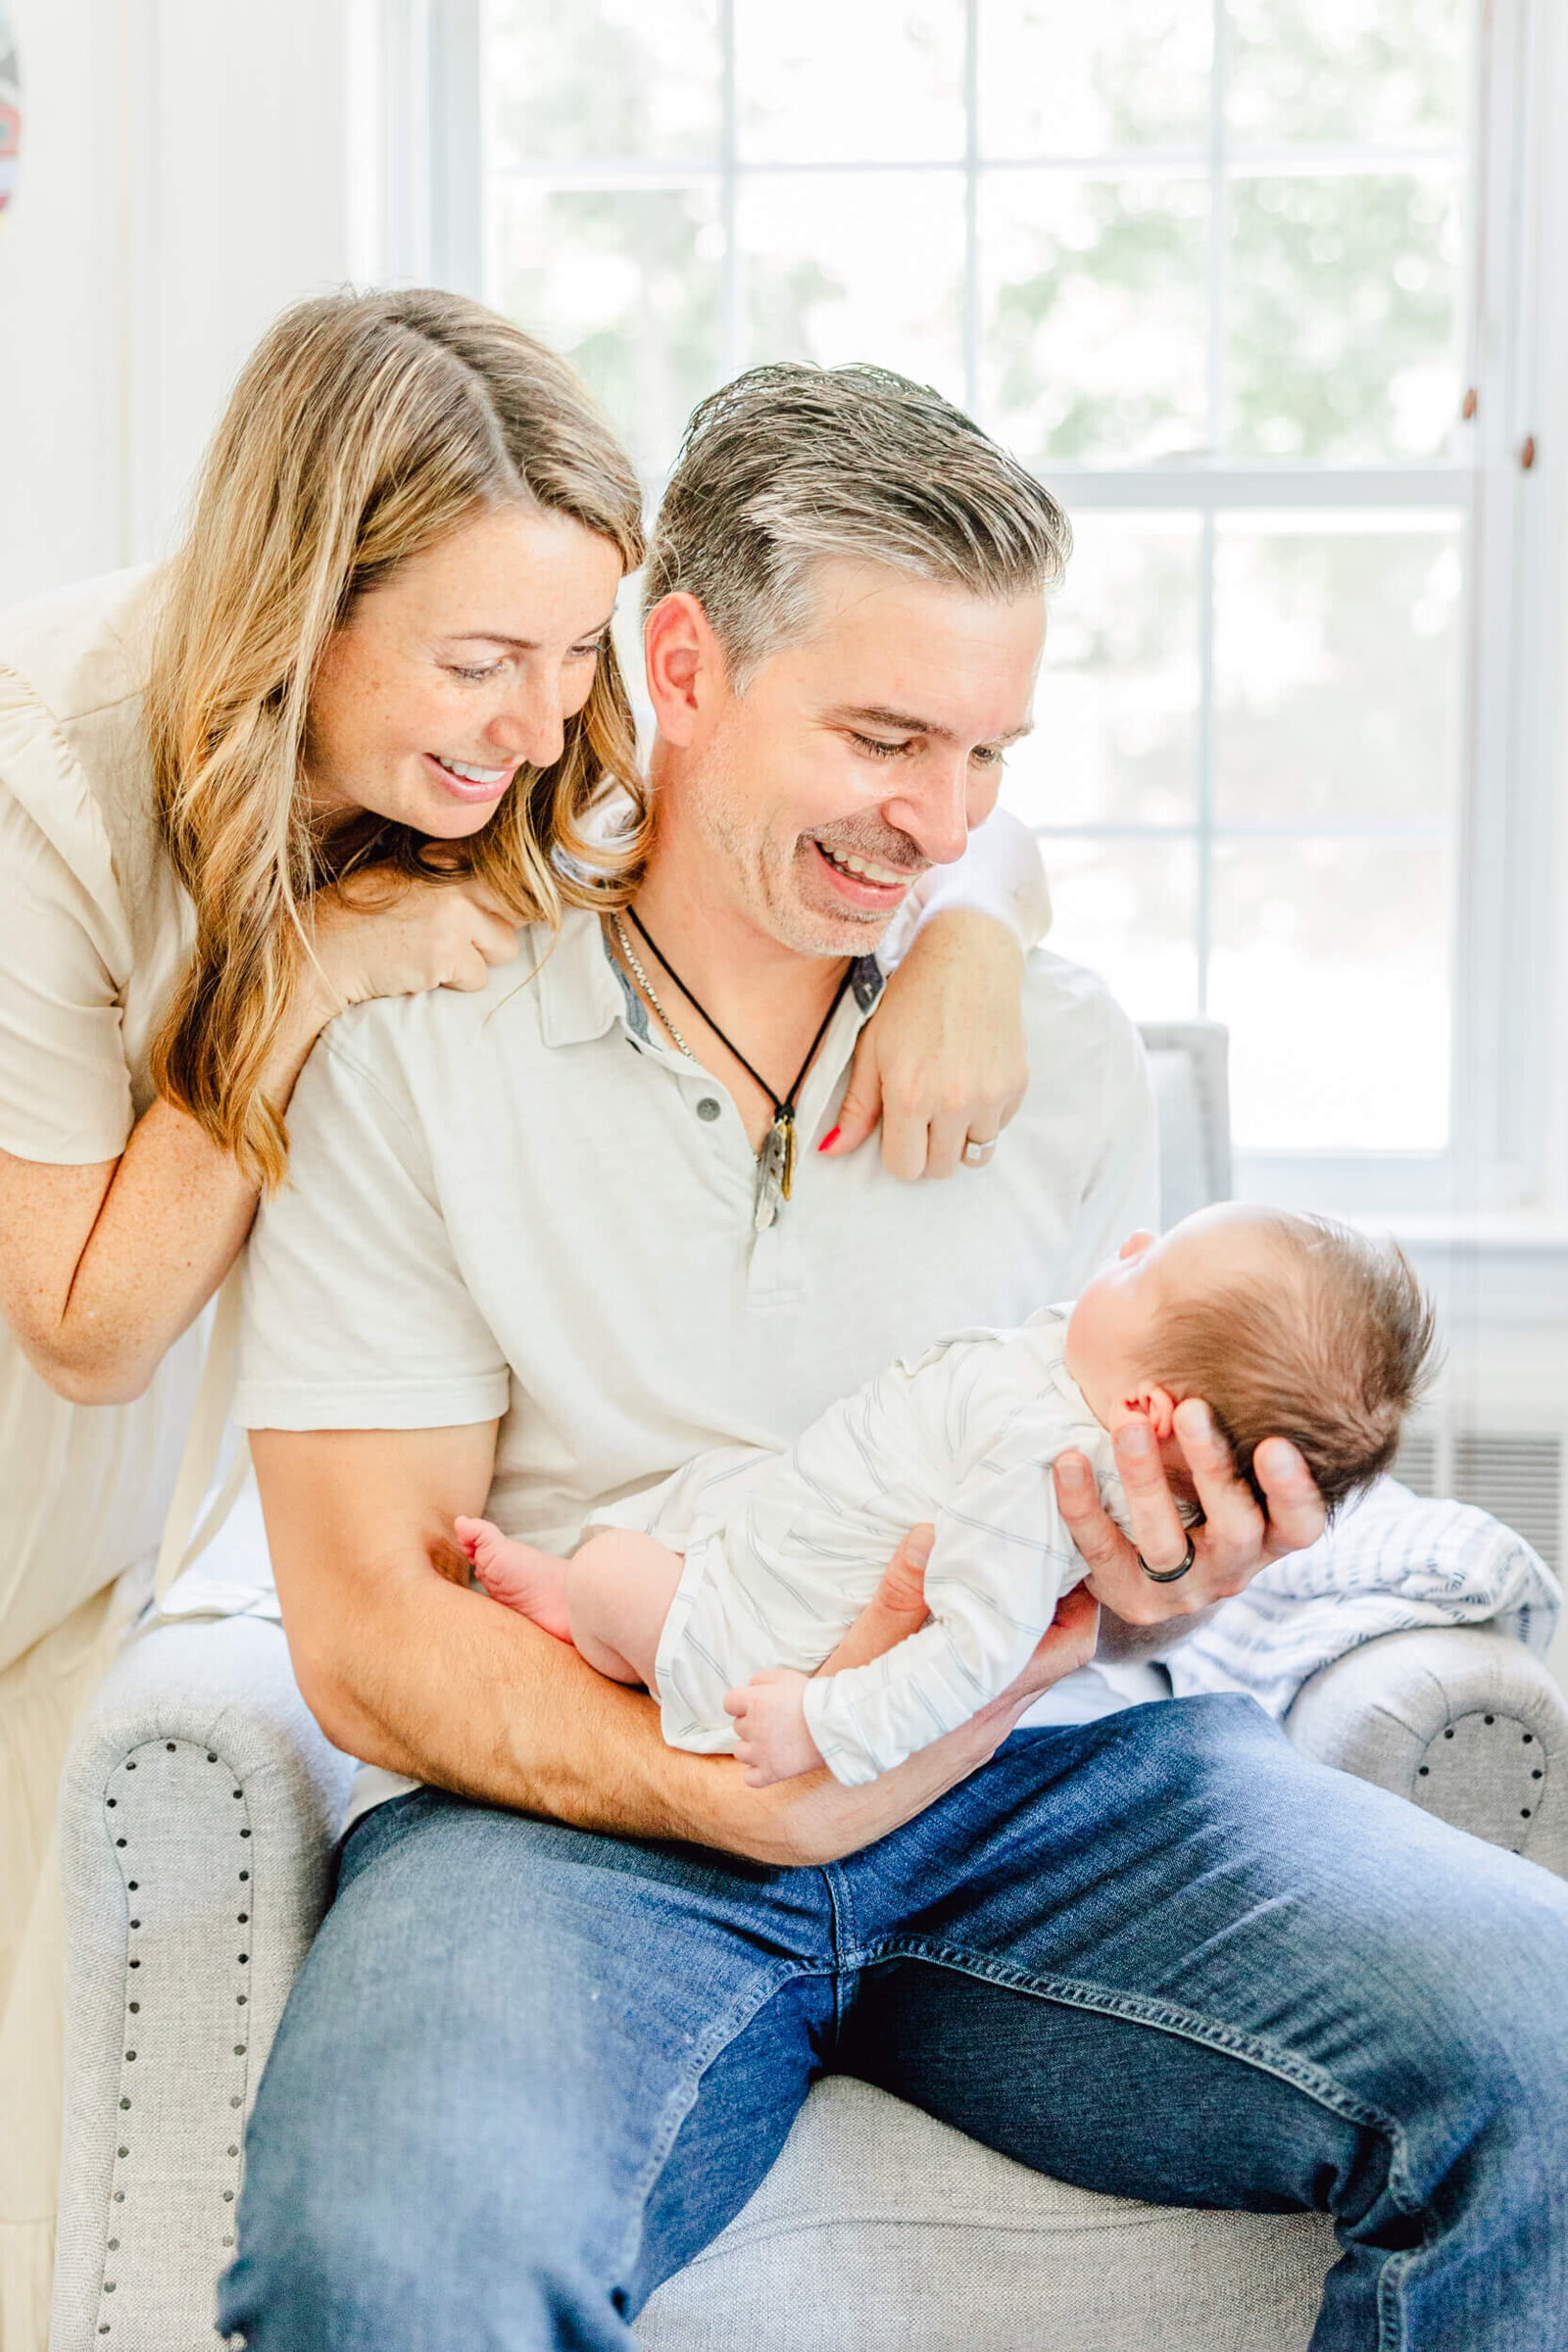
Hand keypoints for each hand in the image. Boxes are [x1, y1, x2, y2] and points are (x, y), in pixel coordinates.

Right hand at [308, 870, 523, 1017]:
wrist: (325, 950)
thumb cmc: (365, 918)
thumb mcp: (408, 878)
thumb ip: (453, 877)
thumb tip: (513, 893)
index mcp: (447, 857)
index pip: (510, 874)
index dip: (507, 901)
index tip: (497, 913)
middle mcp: (455, 880)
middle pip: (518, 910)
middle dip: (498, 930)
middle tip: (462, 940)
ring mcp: (453, 915)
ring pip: (505, 948)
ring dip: (477, 959)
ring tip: (435, 954)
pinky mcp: (447, 953)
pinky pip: (479, 978)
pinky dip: (455, 983)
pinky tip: (421, 970)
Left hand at [724, 1669, 821, 1785]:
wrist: (835, 1724)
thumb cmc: (812, 1698)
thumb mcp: (786, 1676)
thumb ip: (760, 1679)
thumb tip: (748, 1688)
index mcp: (755, 1701)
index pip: (729, 1702)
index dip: (740, 1703)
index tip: (755, 1705)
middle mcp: (753, 1727)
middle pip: (738, 1726)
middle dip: (752, 1723)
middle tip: (775, 1722)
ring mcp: (761, 1753)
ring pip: (740, 1752)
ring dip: (751, 1747)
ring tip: (773, 1743)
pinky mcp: (772, 1772)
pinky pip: (749, 1778)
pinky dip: (756, 1772)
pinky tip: (768, 1763)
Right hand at [733, 1525, 1099, 1864]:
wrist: (807, 1812)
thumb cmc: (831, 1738)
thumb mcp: (859, 1658)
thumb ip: (898, 1598)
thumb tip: (927, 1536)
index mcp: (981, 1698)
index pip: (1068, 1647)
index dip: (1080, 1597)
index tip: (1064, 1551)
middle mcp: (990, 1720)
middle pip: (1055, 1654)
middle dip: (1056, 1599)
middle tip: (1037, 1547)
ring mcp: (976, 1734)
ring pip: (1027, 1670)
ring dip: (1026, 1624)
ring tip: (1005, 1572)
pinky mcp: (958, 1738)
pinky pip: (998, 1687)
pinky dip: (998, 1650)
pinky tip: (969, 1622)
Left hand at [822, 913, 1026, 1180]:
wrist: (969, 960)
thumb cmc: (910, 1002)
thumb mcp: (872, 1050)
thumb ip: (855, 1107)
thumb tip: (830, 1151)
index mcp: (910, 1097)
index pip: (904, 1168)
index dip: (897, 1152)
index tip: (898, 1128)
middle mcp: (954, 1103)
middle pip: (940, 1169)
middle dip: (928, 1150)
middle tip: (923, 1114)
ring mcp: (990, 1097)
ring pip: (974, 1155)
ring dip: (959, 1137)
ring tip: (948, 1099)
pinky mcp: (1017, 1086)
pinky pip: (999, 1128)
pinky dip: (985, 1116)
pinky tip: (972, 1079)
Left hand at [1053, 1400, 1326, 1630]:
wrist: (1140, 1565)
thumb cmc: (1191, 1489)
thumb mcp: (1217, 1465)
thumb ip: (1222, 1424)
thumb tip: (1216, 1328)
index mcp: (1269, 1534)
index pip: (1300, 1524)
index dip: (1293, 1490)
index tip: (1275, 1443)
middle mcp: (1234, 1567)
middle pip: (1237, 1527)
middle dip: (1213, 1467)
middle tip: (1192, 1408)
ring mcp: (1183, 1589)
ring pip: (1167, 1543)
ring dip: (1146, 1479)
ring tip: (1129, 1424)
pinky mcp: (1130, 1597)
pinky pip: (1101, 1549)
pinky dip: (1082, 1504)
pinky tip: (1067, 1461)